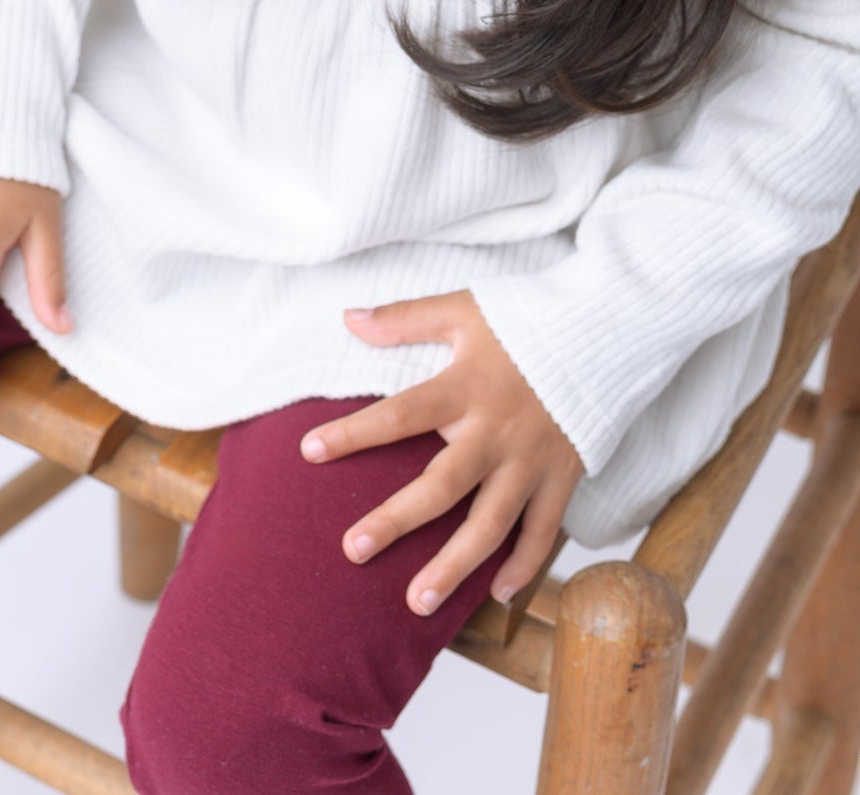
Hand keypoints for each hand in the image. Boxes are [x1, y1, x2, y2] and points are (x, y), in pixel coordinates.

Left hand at [299, 289, 580, 616]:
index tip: (308, 451)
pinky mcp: (563, 479)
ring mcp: (531, 462)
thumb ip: (404, 318)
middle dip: (396, 521)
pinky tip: (494, 594)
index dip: (354, 432)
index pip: (400, 414)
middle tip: (353, 550)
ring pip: (490, 525)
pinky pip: (544, 534)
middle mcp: (495, 432)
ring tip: (416, 602)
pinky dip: (522, 567)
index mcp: (466, 387)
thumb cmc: (525, 321)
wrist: (603, 335)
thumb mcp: (462, 309)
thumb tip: (347, 317)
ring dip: (454, 565)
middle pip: (441, 485)